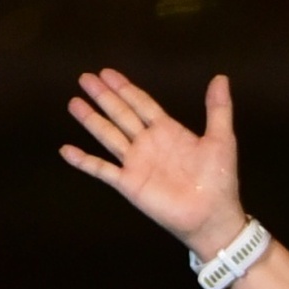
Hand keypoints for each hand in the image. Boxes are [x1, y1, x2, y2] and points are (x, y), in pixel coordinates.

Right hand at [60, 66, 243, 253]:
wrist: (212, 216)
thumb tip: (221, 78)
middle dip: (103, 96)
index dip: (124, 88)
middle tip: (85, 78)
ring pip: (108, 135)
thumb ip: (218, 109)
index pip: (141, 103)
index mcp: (168, 131)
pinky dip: (83, 161)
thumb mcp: (222, 139)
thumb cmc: (220, 180)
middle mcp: (148, 144)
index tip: (106, 72)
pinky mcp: (129, 183)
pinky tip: (66, 150)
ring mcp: (136, 163)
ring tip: (73, 102)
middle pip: (120, 114)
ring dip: (91, 119)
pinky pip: (101, 169)